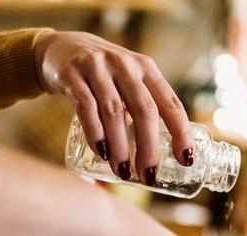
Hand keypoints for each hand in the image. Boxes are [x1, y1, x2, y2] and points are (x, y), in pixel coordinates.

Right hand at [33, 31, 194, 182]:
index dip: (181, 133)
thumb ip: (140, 110)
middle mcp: (125, 65)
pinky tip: (101, 153)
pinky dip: (95, 133)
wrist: (61, 49)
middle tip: (149, 175)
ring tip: (122, 172)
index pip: (170, 103)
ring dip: (121, 146)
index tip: (185, 160)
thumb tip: (154, 159)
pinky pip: (86, 107)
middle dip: (149, 147)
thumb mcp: (127, 83)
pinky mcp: (72, 74)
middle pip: (144, 110)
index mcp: (146, 69)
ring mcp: (97, 67)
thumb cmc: (102, 77)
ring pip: (114, 112)